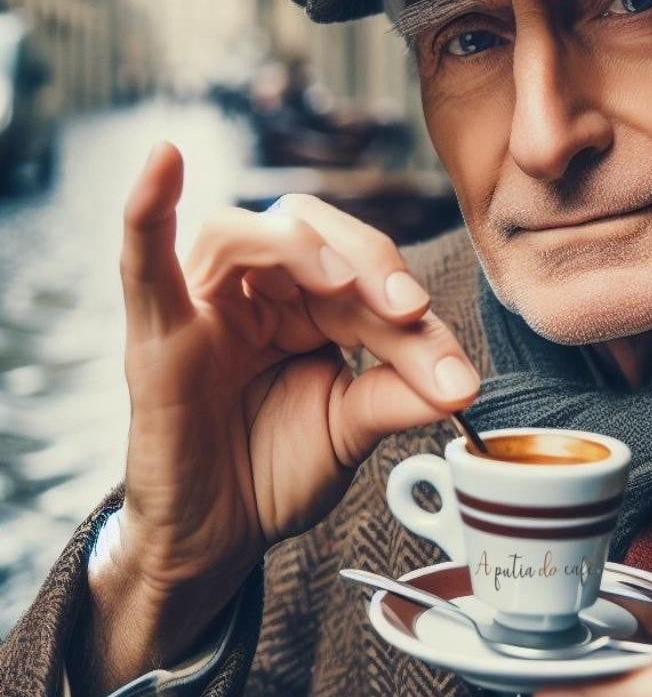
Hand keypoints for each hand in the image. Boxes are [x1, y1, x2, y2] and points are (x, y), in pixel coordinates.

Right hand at [74, 143, 479, 696]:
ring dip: (298, 248)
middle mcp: (255, 292)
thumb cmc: (274, 472)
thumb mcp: (351, 428)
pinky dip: (149, 205)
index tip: (457, 378)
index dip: (417, 322)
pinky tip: (166, 158)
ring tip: (340, 286)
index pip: (367, 282)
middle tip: (410, 310)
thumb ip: (397, 395)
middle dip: (370, 264)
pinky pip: (143, 257)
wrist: (217, 538)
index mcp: (307, 305)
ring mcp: (203, 307)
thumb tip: (463, 383)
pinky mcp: (155, 334)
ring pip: (242, 233)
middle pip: (312, 233)